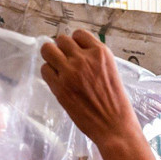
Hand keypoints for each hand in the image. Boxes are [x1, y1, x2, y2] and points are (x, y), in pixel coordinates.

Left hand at [40, 31, 140, 153]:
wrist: (114, 125)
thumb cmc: (115, 102)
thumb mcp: (110, 71)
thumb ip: (94, 60)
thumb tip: (77, 54)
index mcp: (100, 52)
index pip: (79, 34)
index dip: (75, 43)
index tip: (76, 52)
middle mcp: (84, 58)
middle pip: (61, 39)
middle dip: (61, 49)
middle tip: (65, 61)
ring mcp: (70, 72)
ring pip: (48, 50)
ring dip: (51, 57)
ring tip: (57, 68)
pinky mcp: (60, 87)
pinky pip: (45, 69)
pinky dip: (48, 73)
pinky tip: (57, 81)